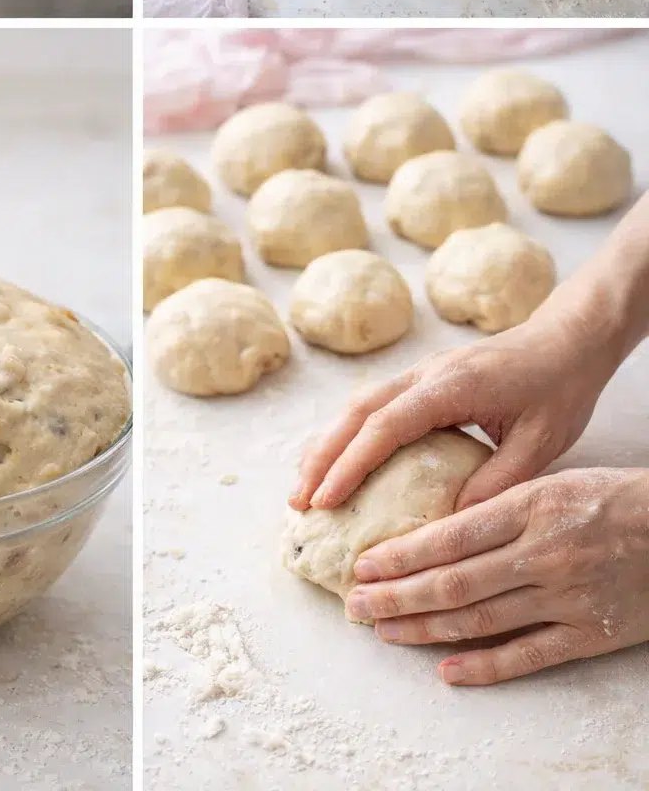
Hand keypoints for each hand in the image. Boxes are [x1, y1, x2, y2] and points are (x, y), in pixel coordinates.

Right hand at [289, 315, 612, 514]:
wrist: (567, 340)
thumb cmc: (559, 388)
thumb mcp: (541, 442)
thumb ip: (498, 480)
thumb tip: (452, 525)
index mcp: (450, 386)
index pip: (386, 426)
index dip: (350, 464)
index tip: (325, 500)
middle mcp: (424, 374)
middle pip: (357, 412)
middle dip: (322, 456)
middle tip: (297, 501)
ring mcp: (420, 373)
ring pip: (358, 405)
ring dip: (327, 444)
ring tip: (304, 487)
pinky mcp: (423, 380)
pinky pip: (374, 405)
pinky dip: (348, 433)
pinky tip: (338, 460)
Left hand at [342, 467, 648, 684]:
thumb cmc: (614, 498)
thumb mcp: (554, 481)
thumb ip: (500, 504)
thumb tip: (438, 525)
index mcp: (530, 507)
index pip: (449, 536)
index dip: (401, 555)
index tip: (363, 564)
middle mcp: (542, 554)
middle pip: (453, 583)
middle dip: (396, 596)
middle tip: (355, 605)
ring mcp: (565, 598)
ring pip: (480, 621)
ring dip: (424, 629)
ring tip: (384, 631)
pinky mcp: (589, 634)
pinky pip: (527, 655)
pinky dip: (483, 666)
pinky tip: (446, 669)